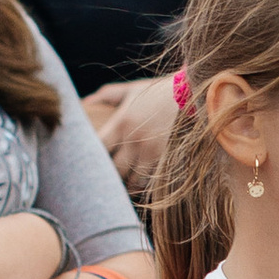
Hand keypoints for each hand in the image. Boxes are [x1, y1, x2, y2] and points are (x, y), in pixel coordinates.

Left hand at [87, 72, 179, 189]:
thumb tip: (85, 101)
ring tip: (124, 188)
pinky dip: (145, 187)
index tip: (92, 162)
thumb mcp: (131, 89)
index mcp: (122, 123)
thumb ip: (107, 94)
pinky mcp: (168, 159)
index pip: (99, 148)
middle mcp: (135, 140)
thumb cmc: (158, 92)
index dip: (93, 158)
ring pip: (134, 181)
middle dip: (110, 177)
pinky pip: (152, 181)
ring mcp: (152, 152)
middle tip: (107, 181)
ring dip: (128, 186)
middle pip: (115, 169)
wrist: (192, 94)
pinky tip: (141, 187)